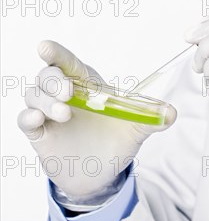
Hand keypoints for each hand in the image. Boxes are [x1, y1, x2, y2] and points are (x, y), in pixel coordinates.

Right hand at [18, 40, 175, 205]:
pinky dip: (28, 117)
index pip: (68, 63)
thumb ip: (152, 118)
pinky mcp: (41, 134)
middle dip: (53, 79)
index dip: (56, 52)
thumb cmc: (116, 141)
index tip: (45, 46)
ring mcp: (50, 114)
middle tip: (68, 92)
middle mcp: (66, 95)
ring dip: (45, 100)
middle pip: (47, 75)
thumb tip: (171, 112)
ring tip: (64, 113)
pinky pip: (25, 120)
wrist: (102, 174)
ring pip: (33, 94)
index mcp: (88, 85)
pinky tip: (38, 121)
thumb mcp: (136, 128)